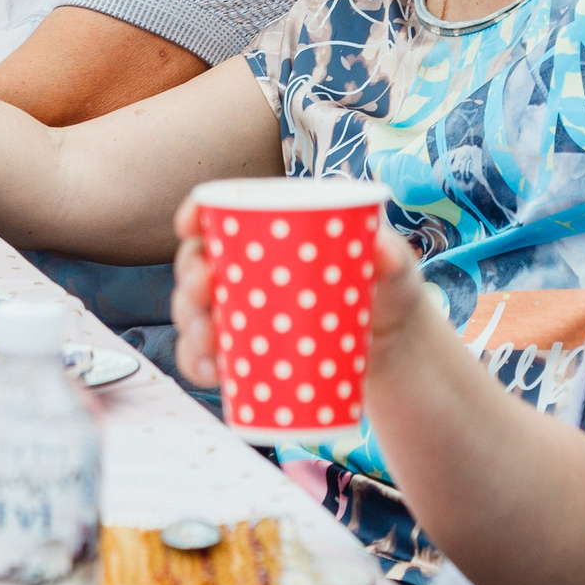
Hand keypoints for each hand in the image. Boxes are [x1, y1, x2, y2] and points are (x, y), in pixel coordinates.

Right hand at [171, 215, 434, 392]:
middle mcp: (249, 267)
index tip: (188, 225)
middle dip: (189, 276)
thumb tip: (383, 250)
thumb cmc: (389, 291)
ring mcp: (243, 310)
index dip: (196, 212)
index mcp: (277, 231)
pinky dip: (199, 364)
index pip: (223, 212)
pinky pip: (206, 356)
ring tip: (209, 340)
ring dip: (190, 323)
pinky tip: (210, 371)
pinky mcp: (245, 349)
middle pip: (198, 262)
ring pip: (195, 310)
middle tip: (205, 290)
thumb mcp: (397, 270)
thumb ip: (394, 257)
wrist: (393, 347)